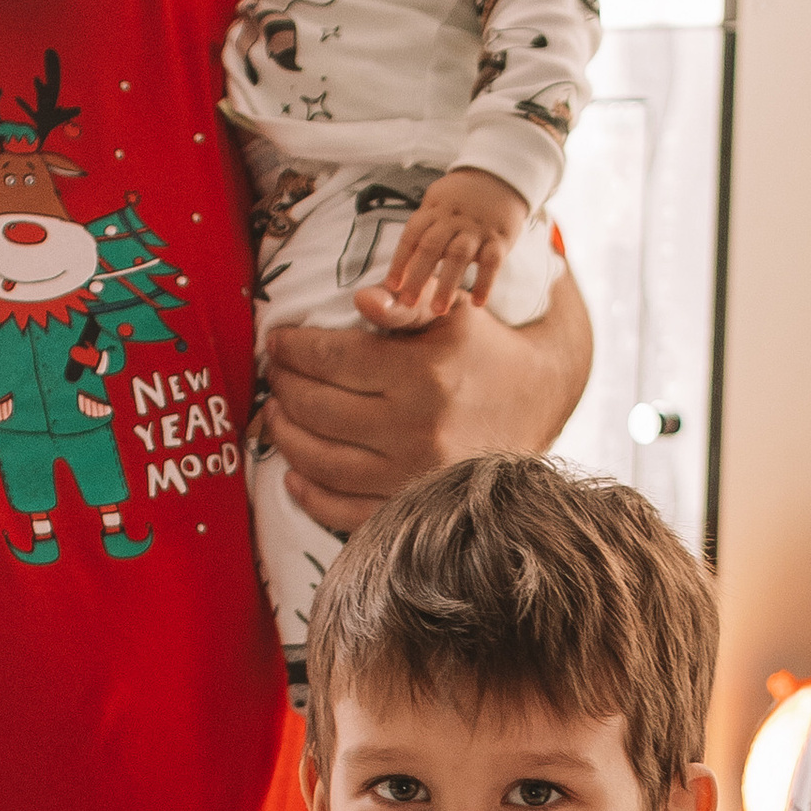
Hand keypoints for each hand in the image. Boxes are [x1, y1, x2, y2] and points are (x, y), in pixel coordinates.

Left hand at [263, 263, 589, 533]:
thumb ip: (403, 306)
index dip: (293, 350)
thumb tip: (361, 299)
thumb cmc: (482, 349)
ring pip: (322, 462)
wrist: (536, 402)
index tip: (276, 344)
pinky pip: (345, 512)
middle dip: (283, 389)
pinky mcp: (416, 507)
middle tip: (274, 376)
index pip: (331, 359)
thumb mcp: (451, 313)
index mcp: (423, 373)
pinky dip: (309, 495)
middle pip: (318, 410)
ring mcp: (414, 474)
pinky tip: (293, 474)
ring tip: (275, 416)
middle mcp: (417, 428)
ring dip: (284, 438)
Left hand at [376, 166, 531, 318]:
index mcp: (433, 210)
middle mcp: (453, 218)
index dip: (400, 260)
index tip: (391, 286)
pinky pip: (492, 262)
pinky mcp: (500, 237)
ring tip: (438, 310)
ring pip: (458, 255)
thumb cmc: (460, 199)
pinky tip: (477, 303)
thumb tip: (400, 265)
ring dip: (447, 284)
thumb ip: (421, 231)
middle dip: (418, 276)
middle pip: (431, 246)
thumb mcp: (437, 203)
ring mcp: (476, 228)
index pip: (412, 235)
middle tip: (408, 304)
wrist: (500, 177)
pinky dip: (485, 282)